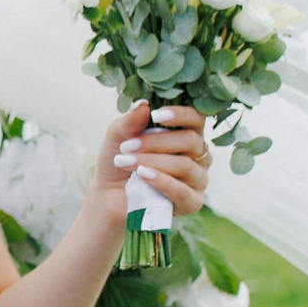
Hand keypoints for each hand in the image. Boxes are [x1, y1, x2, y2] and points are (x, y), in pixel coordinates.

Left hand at [97, 102, 210, 217]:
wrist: (109, 194)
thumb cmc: (120, 159)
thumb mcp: (118, 136)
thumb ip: (130, 121)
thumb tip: (143, 104)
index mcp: (187, 134)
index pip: (197, 118)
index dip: (181, 114)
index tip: (156, 114)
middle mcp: (198, 155)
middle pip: (190, 140)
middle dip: (155, 142)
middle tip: (126, 147)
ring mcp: (198, 179)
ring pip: (185, 165)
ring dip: (152, 162)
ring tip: (125, 162)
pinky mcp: (192, 202)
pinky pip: (183, 192)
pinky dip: (162, 182)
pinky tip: (143, 176)